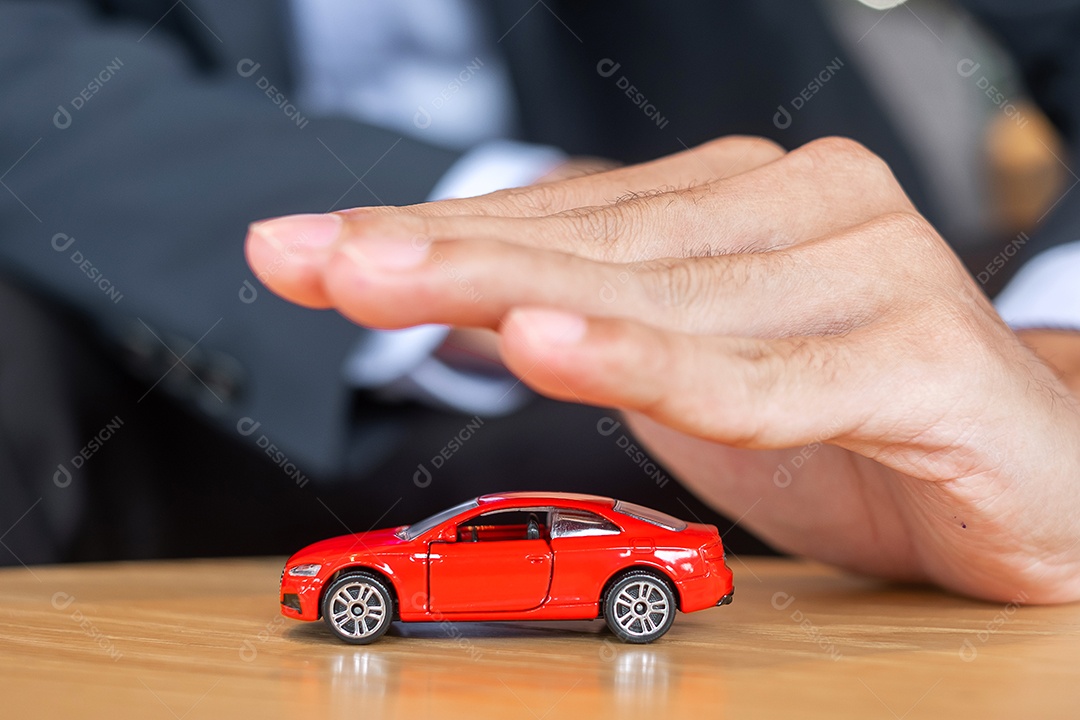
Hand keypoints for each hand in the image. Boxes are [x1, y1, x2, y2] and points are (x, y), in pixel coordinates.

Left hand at [245, 136, 1079, 602]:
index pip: (568, 214)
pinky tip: (553, 345)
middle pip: (596, 239)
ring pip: (662, 297)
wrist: (1027, 475)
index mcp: (747, 201)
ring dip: (515, 296)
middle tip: (316, 257)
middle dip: (439, 255)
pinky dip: (655, 366)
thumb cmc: (858, 413)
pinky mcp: (918, 360)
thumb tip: (479, 302)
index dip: (434, 235)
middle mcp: (806, 210)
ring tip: (385, 286)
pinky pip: (765, 376)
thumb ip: (603, 324)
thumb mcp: (699, 368)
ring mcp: (868, 272)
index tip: (311, 250)